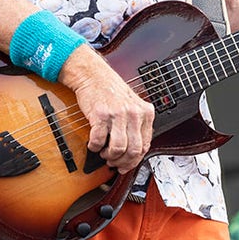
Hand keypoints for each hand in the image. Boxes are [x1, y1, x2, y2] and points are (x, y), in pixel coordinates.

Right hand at [60, 49, 154, 174]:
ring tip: (103, 153)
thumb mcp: (132, 105)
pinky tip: (94, 143)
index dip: (134, 160)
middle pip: (133, 150)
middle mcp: (134, 113)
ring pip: (118, 149)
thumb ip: (137, 125)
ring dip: (108, 156)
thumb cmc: (111, 90)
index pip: (145, 146)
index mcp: (145, 112)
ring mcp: (117, 114)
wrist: (93, 75)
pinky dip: (94, 147)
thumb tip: (134, 153)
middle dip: (122, 162)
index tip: (126, 164)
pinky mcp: (100, 115)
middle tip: (113, 162)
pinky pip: (98, 141)